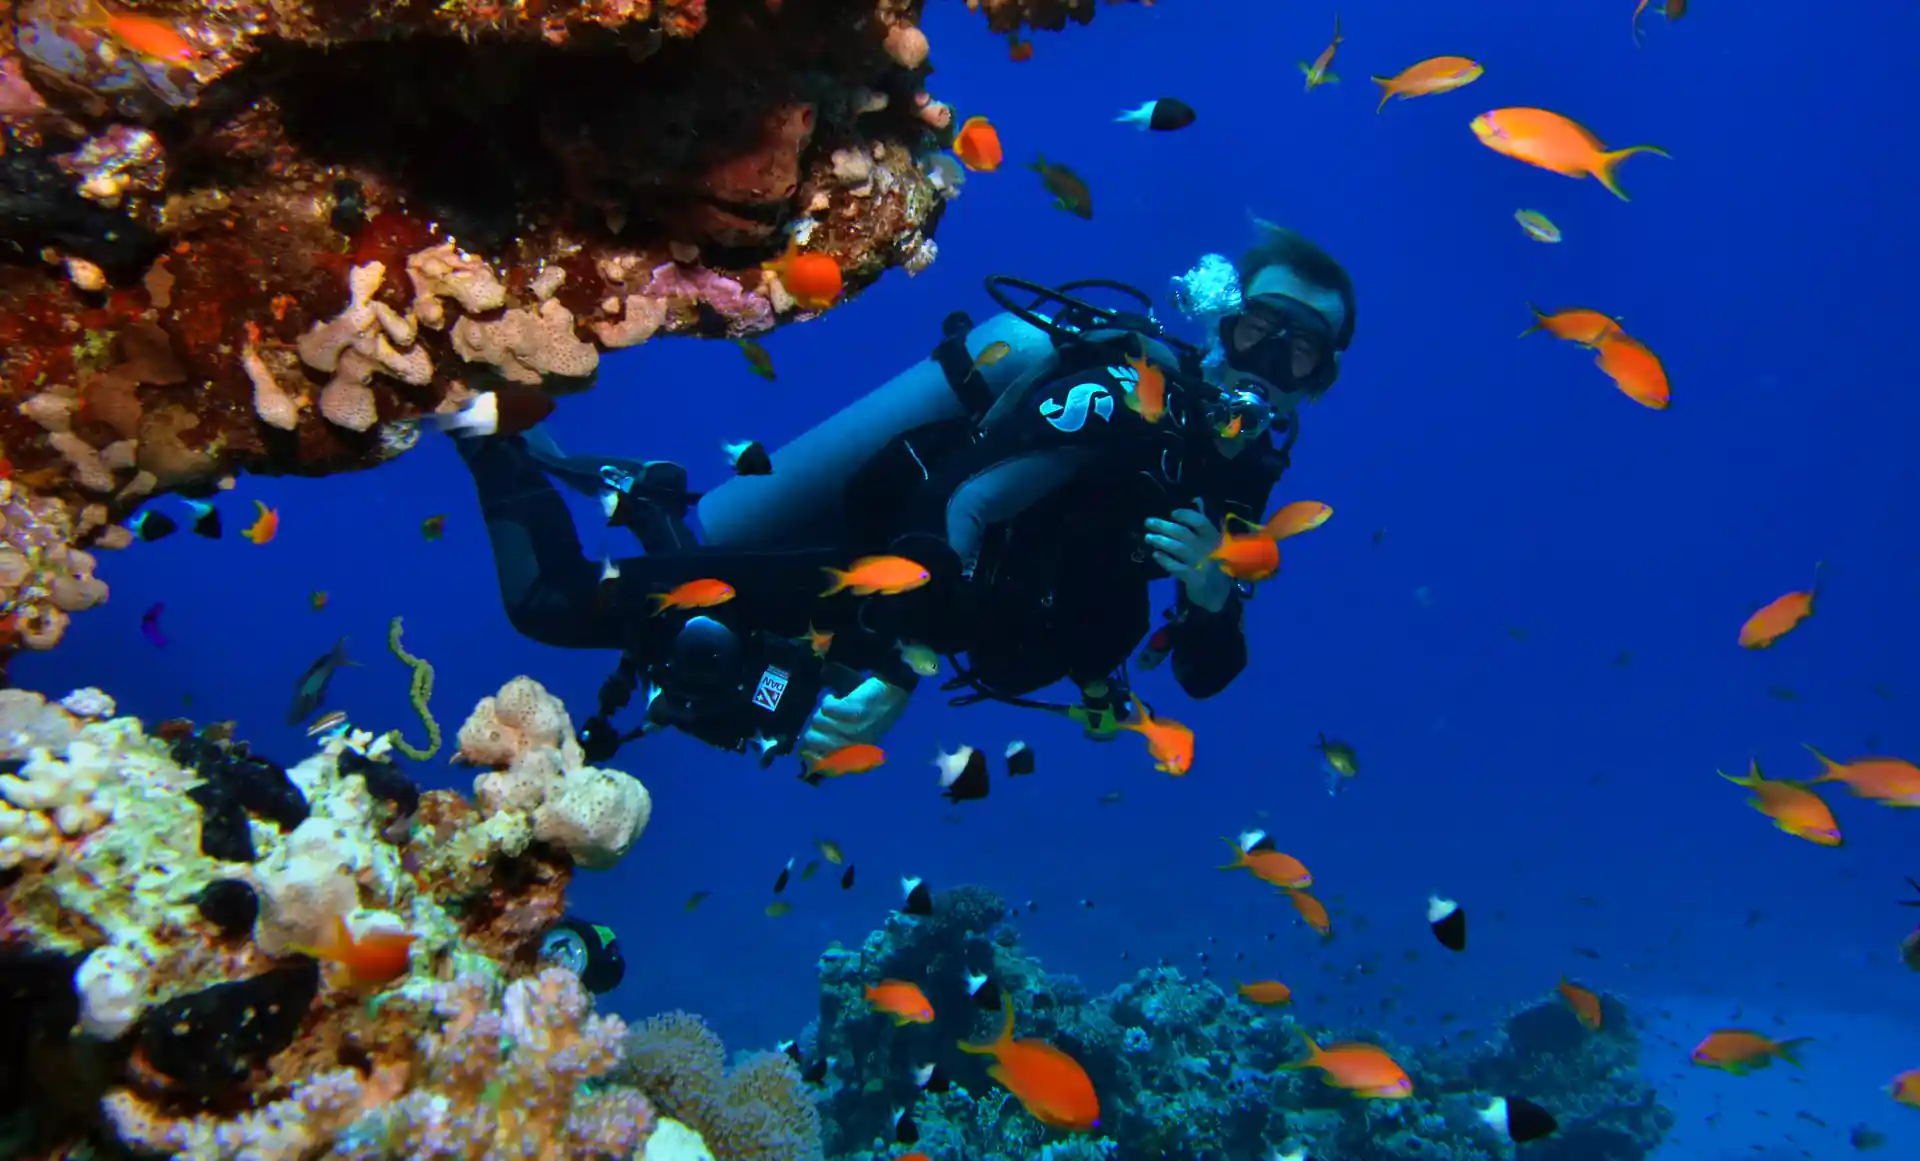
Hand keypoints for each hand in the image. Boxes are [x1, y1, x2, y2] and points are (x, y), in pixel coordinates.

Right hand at [798, 678, 912, 758]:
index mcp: (853, 755)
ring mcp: (854, 729)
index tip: (806, 747)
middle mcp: (852, 746)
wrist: (892, 694)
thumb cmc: (872, 716)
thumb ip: (835, 747)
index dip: (807, 754)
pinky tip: (838, 698)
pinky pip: (827, 707)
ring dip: (824, 711)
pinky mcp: (854, 712)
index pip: (821, 764)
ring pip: (819, 720)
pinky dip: (830, 700)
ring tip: (836, 707)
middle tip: (824, 719)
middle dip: (813, 727)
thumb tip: (807, 757)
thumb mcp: (856, 737)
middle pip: (812, 740)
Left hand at [1144, 502, 1233, 612]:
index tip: (1172, 514)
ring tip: (1148, 537)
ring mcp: (1201, 564)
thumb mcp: (1212, 543)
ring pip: (1178, 549)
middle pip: (1183, 533)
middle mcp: (1208, 549)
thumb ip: (1202, 524)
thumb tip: (1197, 500)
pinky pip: (1176, 567)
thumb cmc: (1214, 564)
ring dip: (1161, 541)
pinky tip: (1156, 555)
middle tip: (1148, 522)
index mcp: (1214, 538)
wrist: (1220, 594)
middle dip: (1163, 526)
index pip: (1200, 522)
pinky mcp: (1195, 579)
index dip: (1185, 516)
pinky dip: (1165, 560)